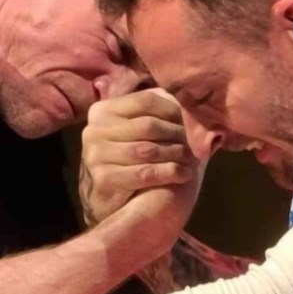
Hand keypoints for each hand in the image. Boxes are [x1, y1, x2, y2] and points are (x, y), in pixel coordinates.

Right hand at [80, 88, 198, 224]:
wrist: (104, 198)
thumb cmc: (126, 159)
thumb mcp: (132, 130)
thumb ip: (151, 112)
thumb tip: (185, 95)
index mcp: (103, 110)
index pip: (146, 100)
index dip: (174, 110)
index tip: (193, 121)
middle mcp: (94, 129)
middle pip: (149, 125)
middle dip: (178, 134)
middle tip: (198, 143)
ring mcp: (96, 154)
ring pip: (148, 150)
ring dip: (177, 154)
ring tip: (194, 159)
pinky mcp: (103, 178)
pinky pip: (145, 173)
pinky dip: (170, 173)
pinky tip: (185, 174)